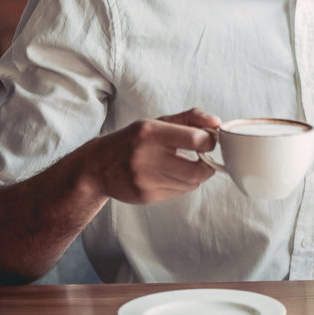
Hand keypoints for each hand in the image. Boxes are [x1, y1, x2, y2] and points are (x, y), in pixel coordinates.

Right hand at [86, 108, 220, 203]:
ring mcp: (144, 179)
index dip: (210, 142)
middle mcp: (146, 156)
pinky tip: (167, 175)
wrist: (96, 167)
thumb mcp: (157, 122)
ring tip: (182, 165)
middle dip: (207, 165)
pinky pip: (178, 193)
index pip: (197, 140)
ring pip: (190, 183)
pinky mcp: (145, 196)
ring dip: (194, 176)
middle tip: (204, 159)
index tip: (208, 142)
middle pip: (198, 170)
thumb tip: (217, 122)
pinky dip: (180, 184)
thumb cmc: (133, 140)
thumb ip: (190, 118)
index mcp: (151, 132)